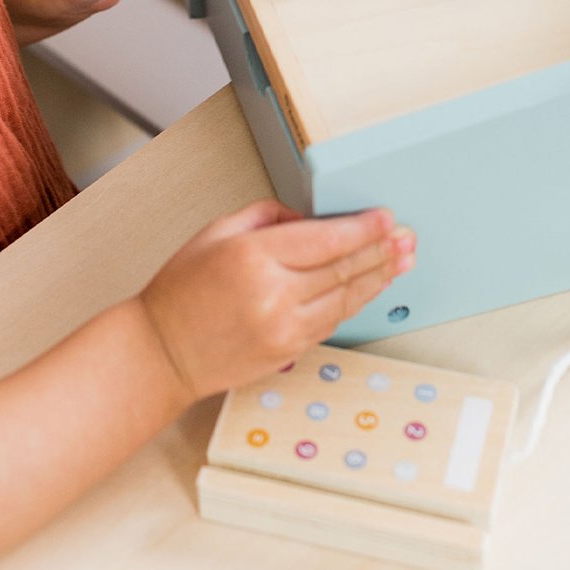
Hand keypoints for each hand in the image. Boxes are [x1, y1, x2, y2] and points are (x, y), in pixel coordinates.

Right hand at [138, 201, 415, 401]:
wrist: (162, 352)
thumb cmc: (181, 292)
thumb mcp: (215, 232)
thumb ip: (266, 217)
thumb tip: (307, 219)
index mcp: (253, 256)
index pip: (326, 238)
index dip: (363, 228)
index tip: (385, 217)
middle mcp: (274, 294)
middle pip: (344, 267)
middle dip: (382, 250)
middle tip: (406, 237)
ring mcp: (284, 328)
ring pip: (346, 298)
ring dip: (379, 277)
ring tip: (402, 260)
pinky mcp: (289, 351)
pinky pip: (332, 321)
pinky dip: (356, 302)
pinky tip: (371, 289)